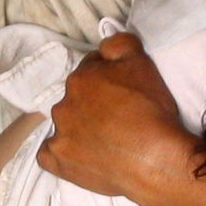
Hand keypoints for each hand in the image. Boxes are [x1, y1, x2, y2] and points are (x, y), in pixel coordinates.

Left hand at [41, 32, 198, 205]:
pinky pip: (49, 155)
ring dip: (79, 128)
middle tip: (118, 118)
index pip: (91, 70)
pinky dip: (61, 154)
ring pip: (64, 125)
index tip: (123, 93)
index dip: (109, 79)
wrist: (157, 160)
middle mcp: (63, 104)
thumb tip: (103, 45)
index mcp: (79, 79)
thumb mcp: (142, 62)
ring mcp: (58, 135)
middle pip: (76, 98)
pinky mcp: (58, 162)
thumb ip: (119, 44)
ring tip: (106, 141)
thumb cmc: (151, 111)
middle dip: (93, 103)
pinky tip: (79, 156)